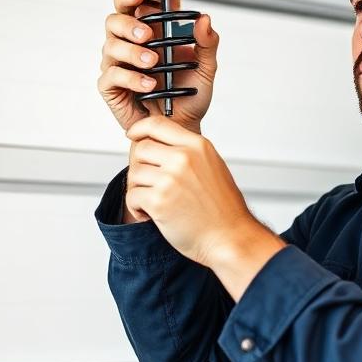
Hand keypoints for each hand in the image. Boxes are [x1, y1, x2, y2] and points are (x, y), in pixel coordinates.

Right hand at [97, 0, 219, 133]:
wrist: (183, 126)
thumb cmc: (189, 95)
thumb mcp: (206, 68)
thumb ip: (207, 43)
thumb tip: (204, 19)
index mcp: (152, 33)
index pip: (138, 4)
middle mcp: (131, 44)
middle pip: (115, 19)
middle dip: (128, 21)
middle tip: (147, 33)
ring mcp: (118, 64)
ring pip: (111, 45)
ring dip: (132, 51)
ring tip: (153, 62)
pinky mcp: (111, 87)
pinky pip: (112, 75)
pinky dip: (131, 78)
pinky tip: (149, 84)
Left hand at [125, 116, 260, 263]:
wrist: (230, 236)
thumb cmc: (223, 207)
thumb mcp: (212, 166)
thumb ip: (188, 152)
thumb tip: (159, 145)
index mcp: (198, 146)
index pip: (158, 124)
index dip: (140, 128)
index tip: (133, 135)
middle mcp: (183, 158)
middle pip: (141, 149)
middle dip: (140, 166)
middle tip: (149, 183)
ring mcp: (170, 179)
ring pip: (133, 174)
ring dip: (138, 189)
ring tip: (155, 202)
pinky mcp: (159, 201)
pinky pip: (132, 196)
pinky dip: (137, 208)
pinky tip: (151, 214)